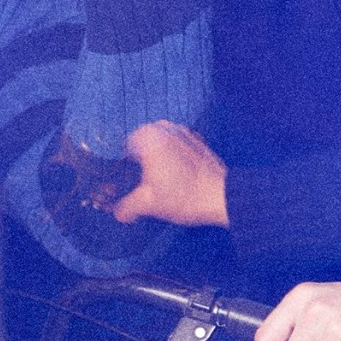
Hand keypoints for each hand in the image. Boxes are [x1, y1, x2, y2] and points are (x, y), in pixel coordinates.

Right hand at [113, 120, 228, 225]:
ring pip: (159, 146)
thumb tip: (120, 212)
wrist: (221, 196)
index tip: (124, 181)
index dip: (122, 167)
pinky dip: (172, 160)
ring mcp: (183, 132)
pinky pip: (175, 148)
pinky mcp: (197, 141)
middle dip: (139, 164)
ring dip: (156, 161)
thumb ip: (126, 207)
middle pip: (141, 146)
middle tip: (141, 184)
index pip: (123, 148)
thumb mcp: (147, 204)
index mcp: (148, 136)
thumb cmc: (185, 196)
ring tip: (159, 183)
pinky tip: (175, 179)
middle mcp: (165, 128)